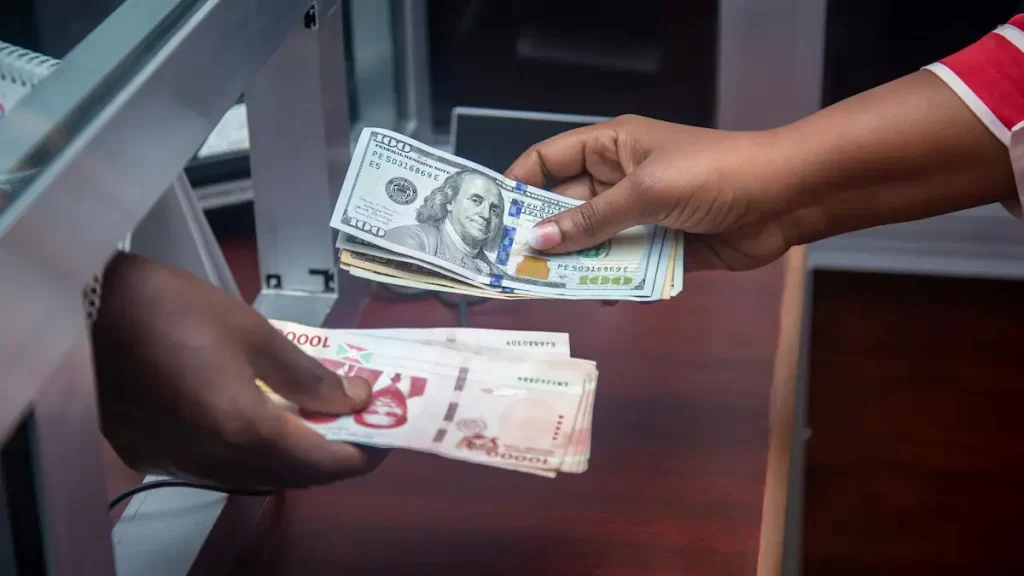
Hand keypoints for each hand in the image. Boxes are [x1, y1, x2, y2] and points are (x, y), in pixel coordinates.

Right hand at [92, 253, 385, 488]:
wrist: (86, 312)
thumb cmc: (170, 309)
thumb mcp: (252, 332)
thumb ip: (307, 375)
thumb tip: (354, 396)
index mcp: (243, 427)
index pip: (321, 463)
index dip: (362, 454)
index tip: (387, 435)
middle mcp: (214, 458)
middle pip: (292, 476)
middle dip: (333, 456)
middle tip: (359, 425)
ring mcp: (181, 462)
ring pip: (256, 477)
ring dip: (294, 458)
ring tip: (319, 422)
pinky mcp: (156, 456)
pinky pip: (220, 469)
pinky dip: (252, 455)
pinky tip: (263, 423)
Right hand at [506, 72, 1015, 272]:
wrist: (784, 200)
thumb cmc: (712, 175)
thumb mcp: (644, 193)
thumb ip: (590, 220)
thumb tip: (537, 240)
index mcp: (611, 147)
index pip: (549, 160)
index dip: (518, 184)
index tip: (490, 219)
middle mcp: (620, 179)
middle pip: (566, 206)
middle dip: (542, 234)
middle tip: (510, 268)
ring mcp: (641, 215)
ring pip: (593, 240)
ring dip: (574, 262)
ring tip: (543, 289)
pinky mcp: (662, 247)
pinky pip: (625, 264)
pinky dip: (610, 280)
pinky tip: (594, 297)